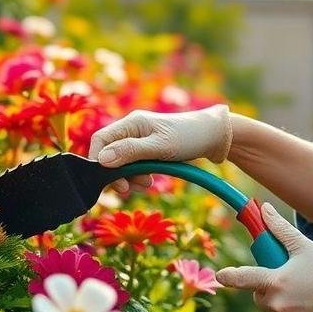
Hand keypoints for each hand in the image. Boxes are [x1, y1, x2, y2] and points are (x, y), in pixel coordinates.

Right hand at [87, 104, 232, 194]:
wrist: (213, 136)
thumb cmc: (188, 137)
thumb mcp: (159, 147)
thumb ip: (130, 152)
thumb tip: (102, 160)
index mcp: (131, 123)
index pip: (100, 140)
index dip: (99, 162)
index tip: (113, 181)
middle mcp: (132, 129)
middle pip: (110, 153)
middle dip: (118, 173)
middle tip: (132, 188)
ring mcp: (140, 139)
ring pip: (122, 162)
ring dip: (130, 176)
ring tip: (147, 184)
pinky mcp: (148, 149)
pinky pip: (134, 164)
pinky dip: (139, 175)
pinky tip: (150, 181)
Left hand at [215, 203, 312, 311]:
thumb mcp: (304, 247)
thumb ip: (280, 230)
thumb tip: (265, 210)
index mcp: (275, 282)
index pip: (243, 279)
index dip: (230, 276)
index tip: (221, 275)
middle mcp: (278, 304)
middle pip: (259, 297)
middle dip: (267, 288)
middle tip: (286, 278)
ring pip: (275, 310)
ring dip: (283, 303)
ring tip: (306, 293)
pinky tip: (310, 307)